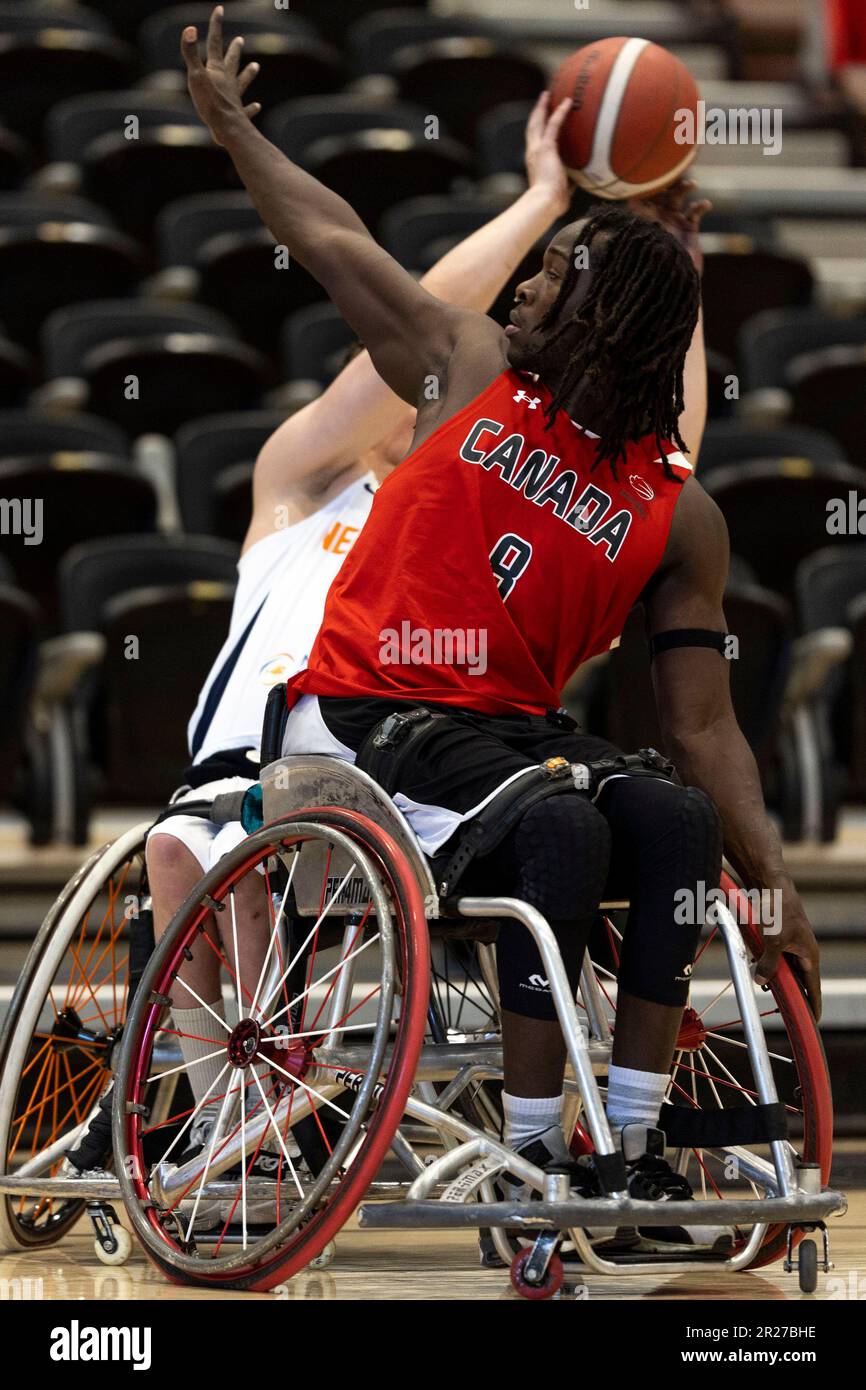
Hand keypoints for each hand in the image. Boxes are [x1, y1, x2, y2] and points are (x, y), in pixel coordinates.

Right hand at [181, 5, 261, 145]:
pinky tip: (257, 106)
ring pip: (242, 82)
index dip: (216, 25)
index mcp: (217, 71)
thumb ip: (191, 54)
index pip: (215, 43)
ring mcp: (234, 98)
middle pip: (231, 62)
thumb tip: (190, 29)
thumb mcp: (196, 76)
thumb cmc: (210, 103)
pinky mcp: (238, 115)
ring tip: (256, 66)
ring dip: (248, 74)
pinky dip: (252, 108)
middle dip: (234, 50)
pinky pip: (246, 109)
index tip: (220, 9)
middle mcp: (228, 82)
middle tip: (241, 40)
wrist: (227, 128)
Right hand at [524, 92, 573, 216]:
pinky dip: (560, 112)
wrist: (545, 203)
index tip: (543, 120)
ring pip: (537, 122)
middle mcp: (532, 153)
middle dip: (537, 112)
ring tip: (548, 94)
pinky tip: (567, 102)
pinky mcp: (545, 148)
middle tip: (542, 99)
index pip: (535, 142)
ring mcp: (537, 149)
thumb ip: (568, 182)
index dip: (538, 130)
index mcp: (534, 163)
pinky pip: (553, 124)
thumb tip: (577, 182)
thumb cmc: (552, 203)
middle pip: (532, 127)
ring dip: (543, 107)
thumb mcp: (561, 190)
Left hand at [626, 178, 711, 271]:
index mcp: (642, 221)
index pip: (638, 197)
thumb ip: (637, 222)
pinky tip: (706, 205)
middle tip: (673, 173)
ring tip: (692, 185)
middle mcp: (656, 219)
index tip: (650, 174)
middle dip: (666, 180)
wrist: (673, 285)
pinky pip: (695, 212)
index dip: (643, 185)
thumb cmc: (653, 267)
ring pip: (677, 196)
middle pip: (660, 192)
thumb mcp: (642, 242)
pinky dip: (701, 205)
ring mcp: (673, 222)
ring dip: (684, 187)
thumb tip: (629, 200)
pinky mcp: (689, 229)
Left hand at [754, 877, 821, 1020]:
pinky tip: (755, 965)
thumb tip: (762, 981)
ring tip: (765, 988)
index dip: (813, 1004)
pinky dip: (764, 962)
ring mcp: (789, 943)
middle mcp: (802, 950)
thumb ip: (769, 964)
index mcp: (809, 955)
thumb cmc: (778, 909)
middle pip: (797, 979)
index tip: (813, 1021)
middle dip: (789, 993)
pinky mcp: (776, 935)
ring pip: (782, 967)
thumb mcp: (773, 941)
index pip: (813, 987)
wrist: (769, 883)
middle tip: (783, 1010)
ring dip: (773, 975)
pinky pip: (772, 955)